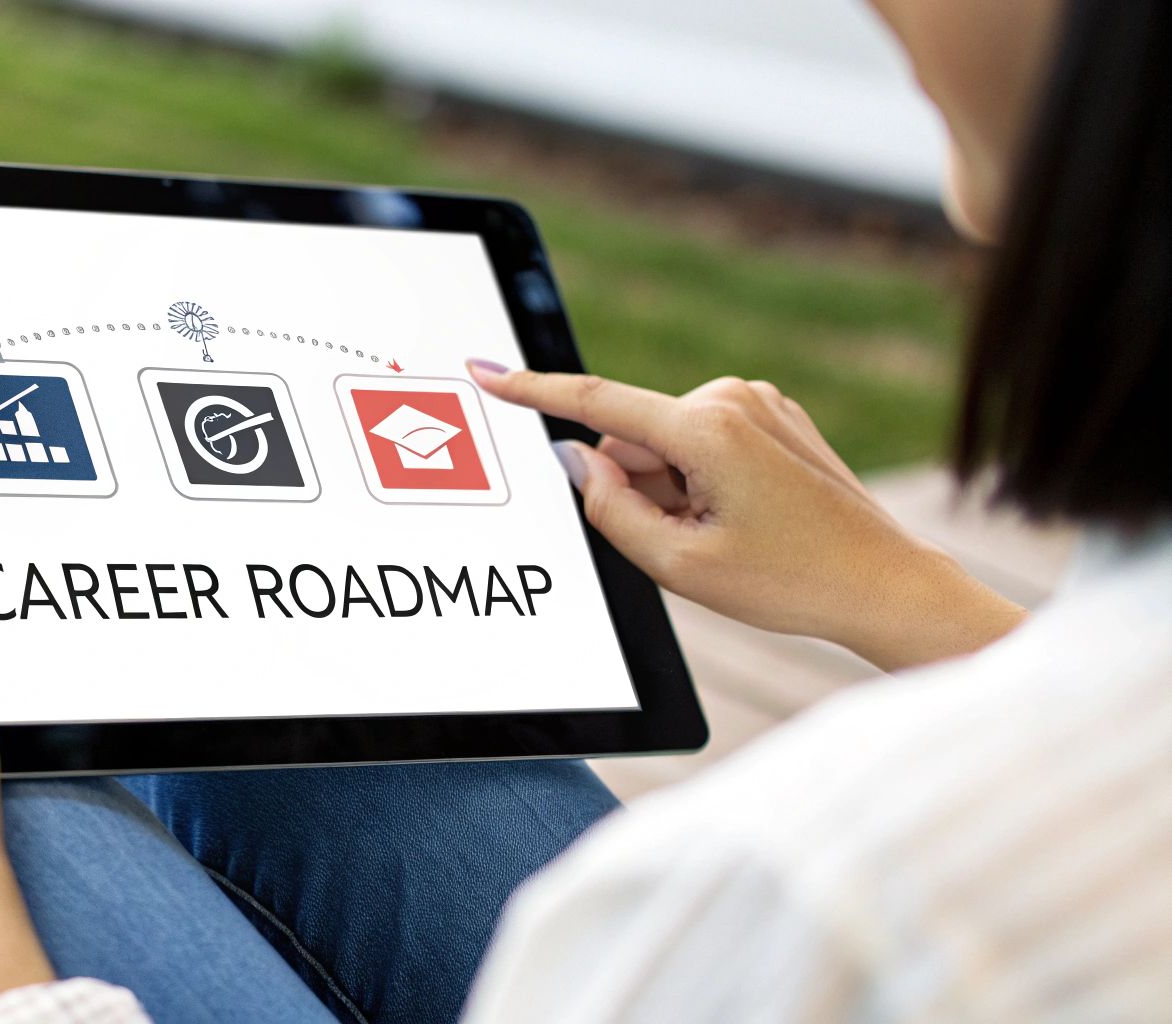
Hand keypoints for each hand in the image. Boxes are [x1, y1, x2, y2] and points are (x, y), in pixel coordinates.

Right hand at [468, 363, 1024, 671]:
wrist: (885, 585)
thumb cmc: (790, 582)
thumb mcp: (679, 564)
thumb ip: (608, 507)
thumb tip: (576, 457)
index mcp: (708, 428)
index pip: (596, 401)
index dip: (533, 391)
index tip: (486, 370)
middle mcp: (734, 397)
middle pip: (634, 439)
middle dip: (639, 488)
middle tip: (692, 544)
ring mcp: (759, 403)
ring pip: (666, 445)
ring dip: (671, 490)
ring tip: (727, 537)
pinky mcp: (773, 417)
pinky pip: (701, 443)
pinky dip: (699, 481)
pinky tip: (743, 521)